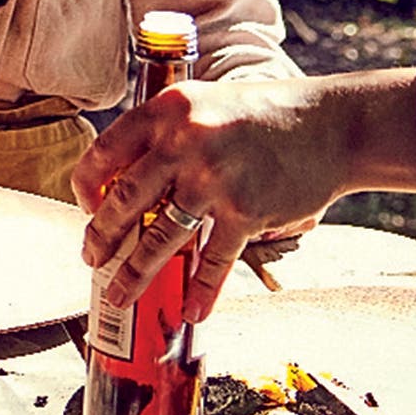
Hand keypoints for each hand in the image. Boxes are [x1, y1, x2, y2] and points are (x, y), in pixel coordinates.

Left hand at [72, 79, 347, 321]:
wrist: (330, 126)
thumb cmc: (261, 114)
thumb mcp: (200, 103)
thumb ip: (161, 134)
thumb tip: (120, 181)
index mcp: (165, 111)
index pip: (104, 153)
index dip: (85, 187)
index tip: (85, 208)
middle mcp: (184, 142)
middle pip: (125, 200)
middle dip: (100, 237)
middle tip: (91, 257)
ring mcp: (215, 179)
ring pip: (160, 238)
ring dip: (135, 274)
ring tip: (119, 295)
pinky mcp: (247, 211)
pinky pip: (214, 260)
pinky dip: (201, 291)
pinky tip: (191, 311)